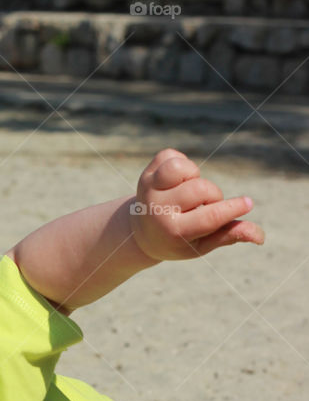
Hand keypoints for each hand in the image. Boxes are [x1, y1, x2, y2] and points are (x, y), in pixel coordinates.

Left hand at [131, 148, 263, 261]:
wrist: (141, 232)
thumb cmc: (179, 239)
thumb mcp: (202, 244)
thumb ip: (228, 236)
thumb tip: (260, 236)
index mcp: (172, 232)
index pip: (210, 217)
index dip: (233, 208)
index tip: (248, 203)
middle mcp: (157, 210)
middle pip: (202, 189)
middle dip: (212, 196)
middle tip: (203, 207)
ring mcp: (148, 189)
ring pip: (185, 169)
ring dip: (194, 177)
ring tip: (188, 192)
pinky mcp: (146, 173)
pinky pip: (172, 156)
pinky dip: (181, 165)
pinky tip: (177, 181)